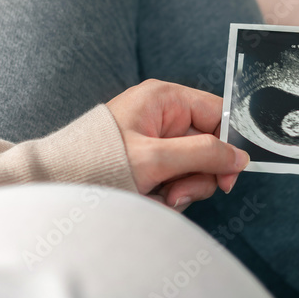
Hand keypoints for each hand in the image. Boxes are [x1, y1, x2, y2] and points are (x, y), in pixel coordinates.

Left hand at [106, 79, 249, 211]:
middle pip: (208, 146)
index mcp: (164, 99)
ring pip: (193, 168)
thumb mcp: (155, 158)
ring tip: (158, 197)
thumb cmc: (99, 161)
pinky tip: (150, 198)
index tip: (228, 176)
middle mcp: (162, 116)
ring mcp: (156, 141)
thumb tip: (239, 157)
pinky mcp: (149, 163)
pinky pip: (175, 179)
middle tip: (177, 193)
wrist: (59, 182)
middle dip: (197, 175)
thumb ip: (203, 154)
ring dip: (182, 189)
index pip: (217, 114)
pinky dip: (167, 194)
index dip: (227, 145)